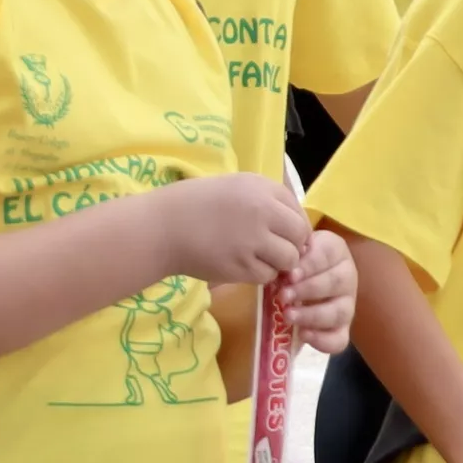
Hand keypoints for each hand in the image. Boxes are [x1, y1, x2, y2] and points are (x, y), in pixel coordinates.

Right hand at [152, 173, 316, 289]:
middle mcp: (262, 210)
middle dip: (291, 245)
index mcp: (261, 187)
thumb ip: (266, 200)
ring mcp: (253, 240)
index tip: (282, 234)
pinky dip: (260, 274)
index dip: (294, 227)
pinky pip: (268, 275)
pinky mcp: (242, 265)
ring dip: (277, 262)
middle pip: (299, 235)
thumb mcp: (234, 187)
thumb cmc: (195, 204)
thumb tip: (295, 226)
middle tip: (273, 250)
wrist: (163, 227)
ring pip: (288, 259)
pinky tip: (242, 266)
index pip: (298, 211)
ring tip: (257, 258)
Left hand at [282, 226, 357, 356]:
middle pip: (335, 282)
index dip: (310, 265)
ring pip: (339, 312)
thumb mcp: (291, 251)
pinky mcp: (342, 329)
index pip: (328, 254)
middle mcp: (346, 276)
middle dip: (308, 290)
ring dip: (312, 315)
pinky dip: (322, 340)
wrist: (300, 282)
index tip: (290, 274)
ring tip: (288, 315)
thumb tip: (284, 260)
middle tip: (283, 295)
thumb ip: (290, 253)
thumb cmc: (293, 262)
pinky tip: (303, 335)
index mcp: (335, 251)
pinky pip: (339, 339)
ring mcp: (347, 304)